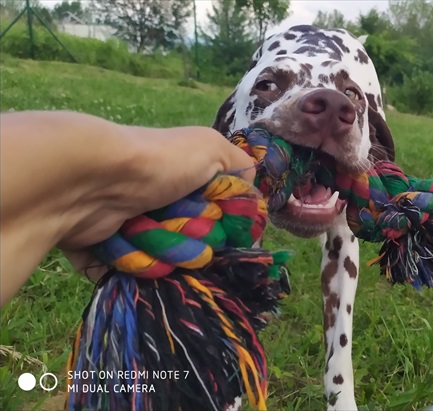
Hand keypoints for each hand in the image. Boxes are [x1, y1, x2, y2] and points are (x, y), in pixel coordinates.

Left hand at [0, 111, 254, 304]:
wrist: (93, 179)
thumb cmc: (159, 162)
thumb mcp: (212, 148)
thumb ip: (241, 166)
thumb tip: (251, 192)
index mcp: (184, 179)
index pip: (216, 212)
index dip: (225, 225)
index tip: (229, 233)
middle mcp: (160, 200)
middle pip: (191, 240)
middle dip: (194, 244)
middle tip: (189, 238)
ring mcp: (133, 224)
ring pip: (165, 259)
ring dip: (165, 256)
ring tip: (155, 241)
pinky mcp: (108, 247)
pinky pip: (132, 270)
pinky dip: (137, 266)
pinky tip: (136, 253)